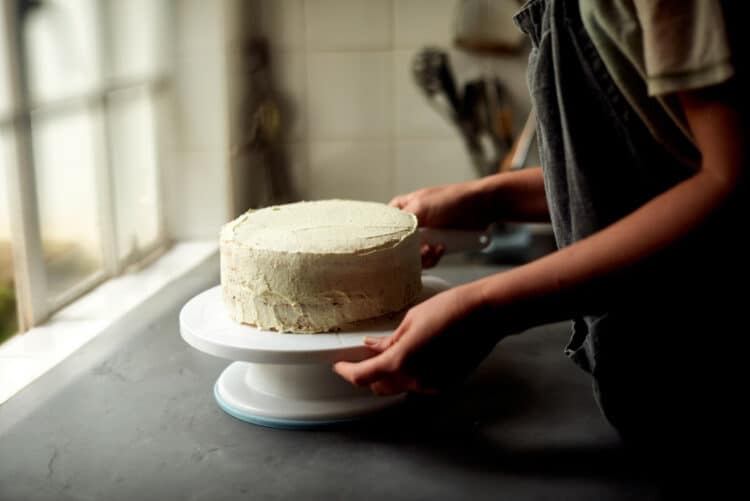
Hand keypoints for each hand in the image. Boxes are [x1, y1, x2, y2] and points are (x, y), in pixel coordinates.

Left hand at [333, 285, 497, 394]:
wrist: (487, 314)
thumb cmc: (450, 310)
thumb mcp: (411, 320)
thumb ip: (389, 340)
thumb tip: (373, 347)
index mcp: (400, 362)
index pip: (362, 377)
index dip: (346, 372)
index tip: (340, 365)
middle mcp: (414, 380)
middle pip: (379, 387)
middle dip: (369, 374)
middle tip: (366, 356)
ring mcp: (432, 386)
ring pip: (400, 387)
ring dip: (391, 374)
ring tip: (395, 351)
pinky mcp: (446, 385)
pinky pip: (419, 385)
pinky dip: (411, 374)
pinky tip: (418, 355)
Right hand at [391, 182, 486, 267]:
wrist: (481, 207)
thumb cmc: (450, 200)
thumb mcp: (421, 206)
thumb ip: (400, 223)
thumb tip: (386, 240)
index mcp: (402, 209)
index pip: (383, 226)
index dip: (385, 238)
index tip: (389, 247)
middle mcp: (410, 223)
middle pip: (397, 245)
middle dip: (407, 251)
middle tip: (419, 248)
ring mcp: (425, 236)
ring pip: (412, 256)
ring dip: (423, 256)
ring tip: (434, 248)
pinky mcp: (437, 246)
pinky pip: (428, 259)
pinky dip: (434, 257)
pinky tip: (442, 248)